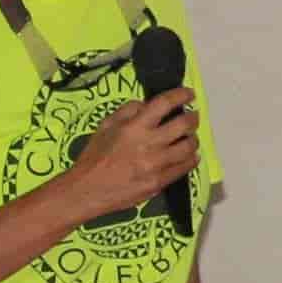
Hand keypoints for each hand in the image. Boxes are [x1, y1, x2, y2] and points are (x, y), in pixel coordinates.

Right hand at [69, 87, 198, 214]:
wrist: (88, 189)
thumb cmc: (95, 156)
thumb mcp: (106, 126)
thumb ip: (128, 111)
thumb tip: (148, 104)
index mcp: (134, 127)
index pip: (164, 104)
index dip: (181, 95)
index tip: (189, 93)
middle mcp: (148, 144)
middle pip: (184, 125)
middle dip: (193, 117)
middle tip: (193, 116)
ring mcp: (156, 165)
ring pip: (188, 147)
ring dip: (193, 139)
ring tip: (190, 137)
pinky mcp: (160, 182)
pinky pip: (185, 168)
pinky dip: (191, 159)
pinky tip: (190, 156)